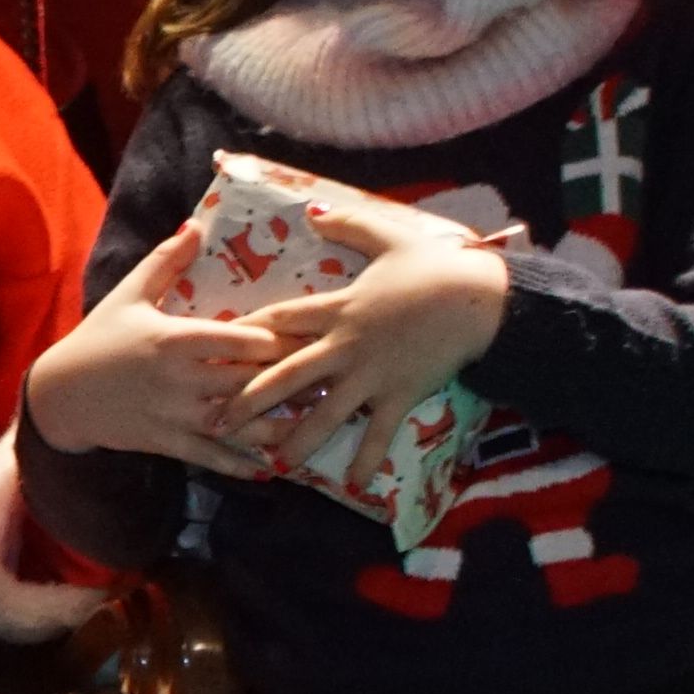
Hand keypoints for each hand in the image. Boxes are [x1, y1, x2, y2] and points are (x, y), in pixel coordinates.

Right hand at [24, 232, 293, 479]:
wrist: (60, 395)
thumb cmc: (98, 339)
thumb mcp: (129, 294)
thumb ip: (165, 261)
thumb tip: (196, 224)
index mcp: (174, 339)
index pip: (237, 339)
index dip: (278, 338)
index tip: (313, 333)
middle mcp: (180, 379)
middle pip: (246, 379)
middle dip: (290, 380)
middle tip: (331, 376)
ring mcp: (175, 415)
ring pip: (237, 422)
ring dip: (276, 424)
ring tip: (314, 423)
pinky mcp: (168, 443)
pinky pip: (211, 456)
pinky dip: (241, 463)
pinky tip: (272, 466)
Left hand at [230, 190, 517, 445]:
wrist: (479, 297)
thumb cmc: (435, 265)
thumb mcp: (389, 236)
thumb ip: (348, 225)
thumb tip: (313, 211)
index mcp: (339, 307)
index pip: (280, 319)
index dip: (246, 331)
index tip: (214, 344)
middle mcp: (346, 344)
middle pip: (287, 374)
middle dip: (251, 399)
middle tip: (219, 420)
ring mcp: (372, 373)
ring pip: (326, 411)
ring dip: (298, 438)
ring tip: (274, 462)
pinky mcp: (401, 393)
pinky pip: (380, 431)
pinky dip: (367, 456)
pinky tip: (354, 482)